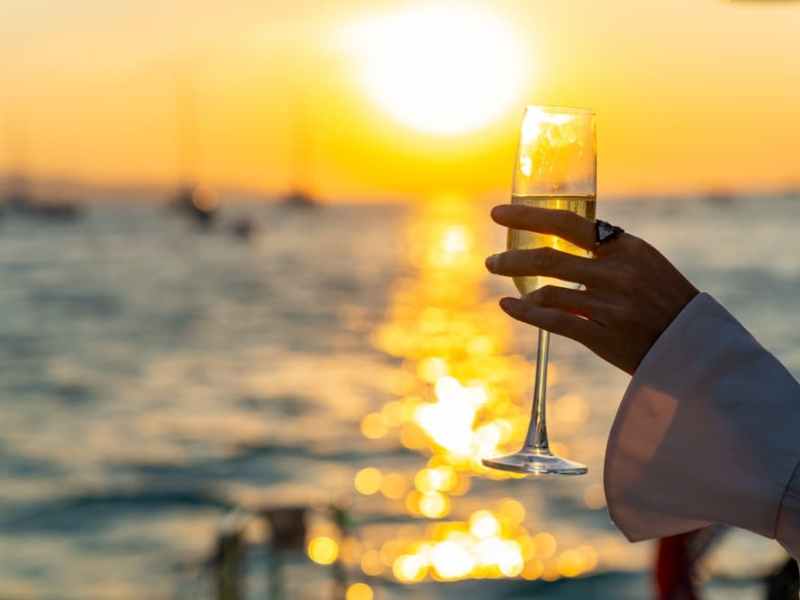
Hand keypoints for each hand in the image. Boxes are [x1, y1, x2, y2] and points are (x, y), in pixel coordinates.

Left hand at [485, 204, 698, 374]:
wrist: (693, 344)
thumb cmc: (663, 299)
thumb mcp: (644, 262)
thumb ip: (607, 250)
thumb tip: (562, 236)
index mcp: (626, 248)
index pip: (568, 223)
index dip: (529, 216)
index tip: (499, 214)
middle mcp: (617, 273)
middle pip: (550, 259)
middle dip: (512, 259)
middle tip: (491, 261)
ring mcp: (610, 306)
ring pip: (548, 292)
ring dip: (516, 285)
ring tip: (500, 282)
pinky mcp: (604, 335)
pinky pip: (554, 321)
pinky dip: (526, 313)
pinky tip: (509, 306)